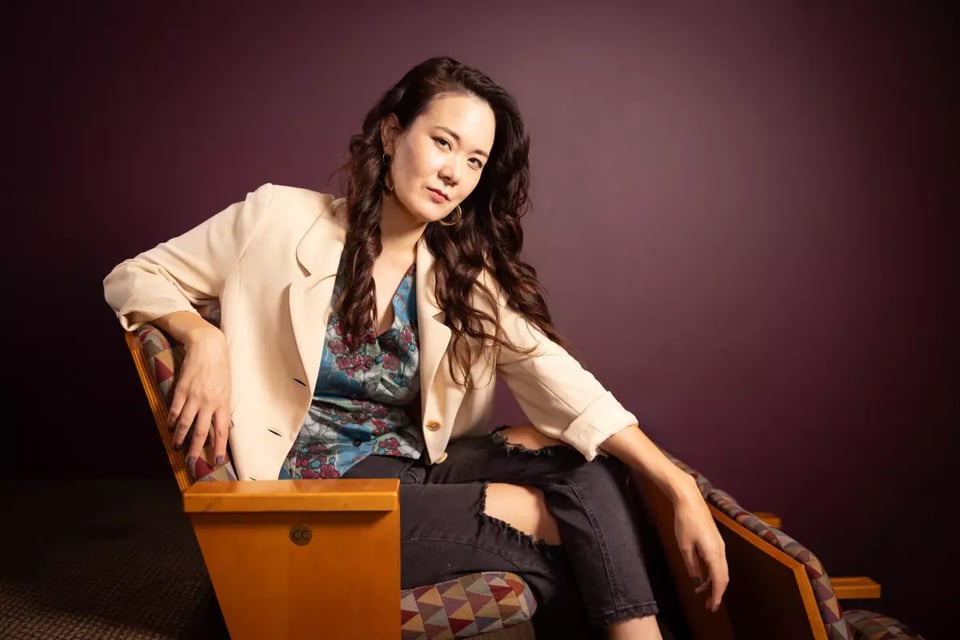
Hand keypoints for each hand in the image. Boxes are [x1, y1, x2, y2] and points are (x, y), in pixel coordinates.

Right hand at [167, 327, 231, 466]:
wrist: (208, 346)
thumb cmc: (221, 366)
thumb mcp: (227, 387)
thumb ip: (222, 405)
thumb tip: (220, 423)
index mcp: (223, 402)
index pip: (222, 430)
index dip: (219, 447)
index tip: (218, 461)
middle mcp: (209, 402)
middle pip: (201, 431)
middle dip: (195, 448)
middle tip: (190, 461)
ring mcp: (194, 396)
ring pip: (185, 423)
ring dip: (180, 437)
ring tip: (176, 446)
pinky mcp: (181, 389)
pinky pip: (175, 409)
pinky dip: (171, 420)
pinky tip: (169, 427)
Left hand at [673, 476, 727, 611]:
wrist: (689, 500)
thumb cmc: (685, 521)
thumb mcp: (684, 546)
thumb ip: (692, 565)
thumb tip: (697, 581)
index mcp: (713, 553)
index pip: (719, 581)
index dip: (717, 596)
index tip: (712, 607)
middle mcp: (721, 550)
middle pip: (723, 577)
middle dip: (717, 592)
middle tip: (709, 605)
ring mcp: (720, 545)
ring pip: (722, 570)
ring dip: (715, 583)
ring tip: (704, 593)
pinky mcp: (716, 541)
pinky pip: (718, 562)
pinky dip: (713, 573)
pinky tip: (704, 576)